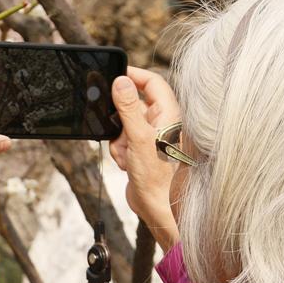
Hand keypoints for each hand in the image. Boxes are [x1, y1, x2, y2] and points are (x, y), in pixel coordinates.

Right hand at [110, 67, 180, 249]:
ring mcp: (151, 137)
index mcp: (168, 114)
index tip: (115, 74)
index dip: (134, 75)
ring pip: (123, 124)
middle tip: (117, 130)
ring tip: (126, 154)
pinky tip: (127, 164)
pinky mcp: (141, 150)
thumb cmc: (158, 176)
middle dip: (119, 118)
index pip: (152, 82)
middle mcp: (161, 123)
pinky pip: (122, 140)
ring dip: (118, 138)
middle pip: (132, 104)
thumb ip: (128, 107)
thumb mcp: (138, 137)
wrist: (157, 208)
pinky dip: (120, 150)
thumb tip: (120, 81)